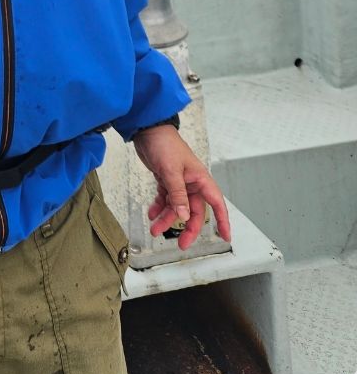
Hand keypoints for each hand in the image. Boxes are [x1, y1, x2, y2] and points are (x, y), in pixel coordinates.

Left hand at [132, 125, 231, 250]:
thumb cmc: (165, 144)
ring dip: (167, 219)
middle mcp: (192, 183)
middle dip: (188, 228)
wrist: (147, 130)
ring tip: (155, 229)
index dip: (223, 221)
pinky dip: (159, 208)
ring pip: (177, 207)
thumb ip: (178, 195)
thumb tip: (185, 216)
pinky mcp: (166, 181)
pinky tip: (152, 214)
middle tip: (181, 243)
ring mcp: (179, 182)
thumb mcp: (171, 171)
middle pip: (194, 211)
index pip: (217, 204)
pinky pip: (166, 199)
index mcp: (200, 179)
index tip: (225, 236)